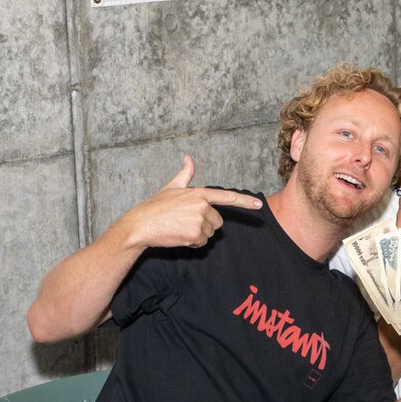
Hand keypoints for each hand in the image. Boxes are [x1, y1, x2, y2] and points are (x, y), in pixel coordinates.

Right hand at [126, 156, 261, 250]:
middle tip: (185, 221)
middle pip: (218, 222)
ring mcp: (199, 221)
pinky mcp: (194, 235)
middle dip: (205, 224)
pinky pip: (202, 243)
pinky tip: (178, 236)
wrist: (141, 225)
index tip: (259, 205)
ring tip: (180, 228)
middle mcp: (202, 206)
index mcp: (200, 193)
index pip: (227, 196)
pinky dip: (192, 243)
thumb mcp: (171, 187)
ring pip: (210, 233)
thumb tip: (189, 158)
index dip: (244, 201)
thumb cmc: (156, 206)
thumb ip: (185, 175)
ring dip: (198, 234)